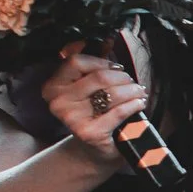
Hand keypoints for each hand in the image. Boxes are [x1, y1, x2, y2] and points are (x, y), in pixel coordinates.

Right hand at [40, 47, 147, 171]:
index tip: (116, 68)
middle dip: (123, 78)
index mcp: (52, 87)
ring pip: (111, 92)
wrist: (94, 151)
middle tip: (132, 84)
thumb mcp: (86, 90)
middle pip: (99, 77)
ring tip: (139, 93)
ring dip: (133, 90)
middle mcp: (58, 102)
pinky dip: (135, 104)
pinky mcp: (89, 132)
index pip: (76, 61)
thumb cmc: (94, 115)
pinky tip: (139, 104)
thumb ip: (92, 67)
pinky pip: (119, 111)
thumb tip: (106, 40)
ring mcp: (72, 118)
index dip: (101, 62)